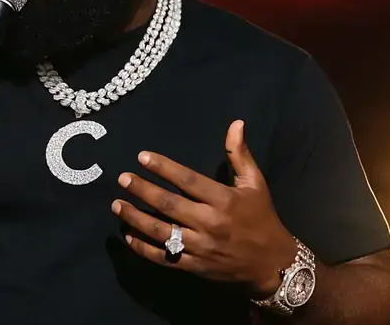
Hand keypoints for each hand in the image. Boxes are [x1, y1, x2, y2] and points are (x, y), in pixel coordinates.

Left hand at [111, 120, 297, 296]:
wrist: (273, 264)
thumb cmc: (261, 218)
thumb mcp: (255, 184)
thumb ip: (240, 155)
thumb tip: (236, 123)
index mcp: (224, 200)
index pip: (187, 180)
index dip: (164, 168)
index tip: (142, 157)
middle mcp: (210, 223)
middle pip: (169, 205)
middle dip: (142, 190)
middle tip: (122, 179)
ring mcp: (200, 247)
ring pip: (161, 232)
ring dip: (135, 218)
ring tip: (116, 205)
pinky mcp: (194, 267)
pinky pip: (163, 257)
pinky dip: (143, 248)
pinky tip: (128, 236)